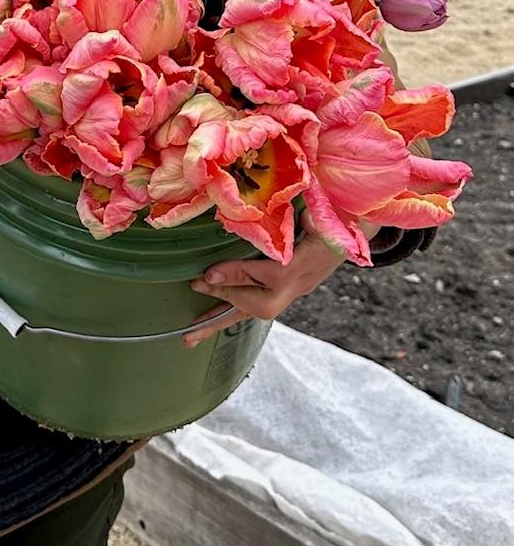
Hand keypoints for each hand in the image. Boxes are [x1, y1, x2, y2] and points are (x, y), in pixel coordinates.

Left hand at [183, 210, 376, 346]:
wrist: (353, 229)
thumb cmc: (334, 213)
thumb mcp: (321, 211)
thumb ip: (307, 213)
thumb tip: (293, 210)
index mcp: (307, 262)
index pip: (270, 275)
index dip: (238, 274)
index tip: (209, 273)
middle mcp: (299, 283)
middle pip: (260, 303)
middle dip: (225, 295)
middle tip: (196, 285)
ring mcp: (294, 291)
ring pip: (255, 312)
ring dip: (222, 321)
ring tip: (191, 335)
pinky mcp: (286, 291)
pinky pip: (255, 307)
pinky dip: (232, 312)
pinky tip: (210, 321)